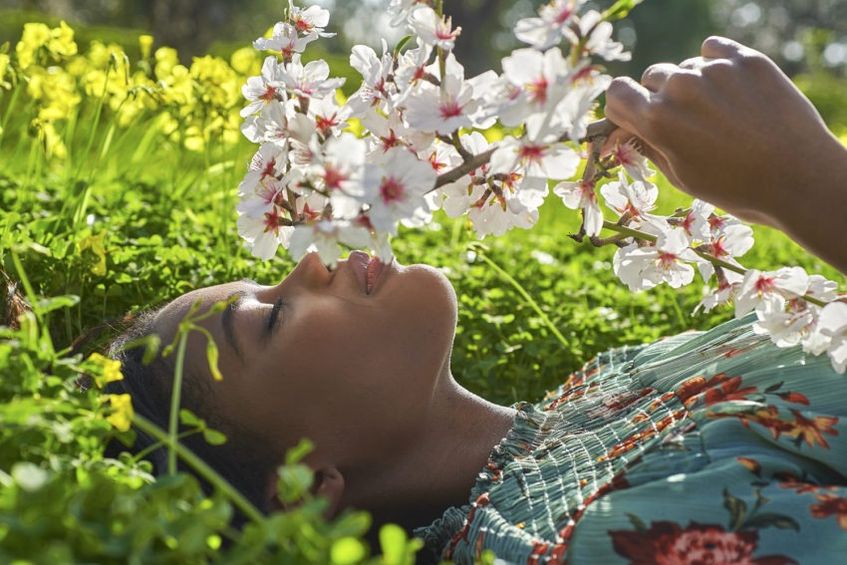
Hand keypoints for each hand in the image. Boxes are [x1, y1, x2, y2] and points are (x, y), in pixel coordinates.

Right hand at [603, 36, 846, 228]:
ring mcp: (714, 70)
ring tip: (719, 113)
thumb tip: (627, 131)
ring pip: (685, 67)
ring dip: (692, 84)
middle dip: (660, 96)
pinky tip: (730, 88)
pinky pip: (714, 49)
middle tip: (686, 121)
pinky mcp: (746, 60)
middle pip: (652, 77)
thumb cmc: (735, 188)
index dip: (623, 107)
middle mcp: (680, 88)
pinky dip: (715, 62)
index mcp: (656, 120)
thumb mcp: (681, 177)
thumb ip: (648, 146)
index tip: (635, 117)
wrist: (799, 178)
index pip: (616, 93)